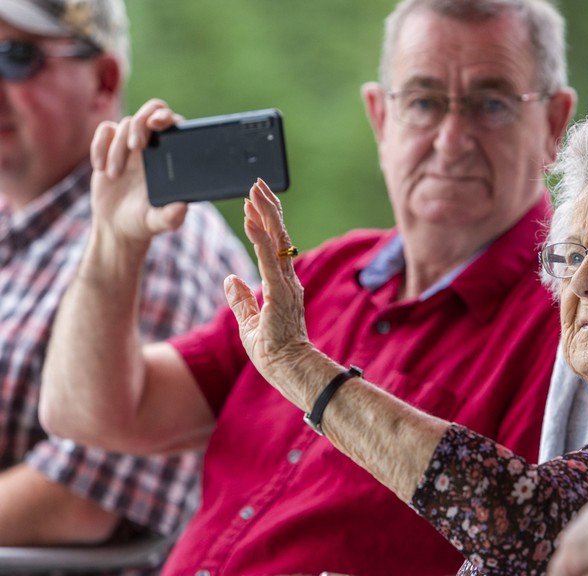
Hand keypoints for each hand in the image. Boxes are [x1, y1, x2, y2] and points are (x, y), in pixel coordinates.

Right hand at [89, 98, 188, 243]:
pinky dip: (99, 146)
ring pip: (125, 125)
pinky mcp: (110, 146)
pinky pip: (105, 131)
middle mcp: (154, 145)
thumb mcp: (159, 222)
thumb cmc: (144, 221)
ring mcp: (131, 144)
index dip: (167, 117)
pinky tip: (101, 168)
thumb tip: (182, 207)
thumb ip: (172, 216)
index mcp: (172, 156)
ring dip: (117, 149)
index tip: (156, 125)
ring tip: (115, 176)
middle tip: (136, 147)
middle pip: (152, 110)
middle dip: (141, 123)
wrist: (117, 226)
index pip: (175, 123)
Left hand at [224, 179, 318, 407]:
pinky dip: (259, 237)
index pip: (275, 245)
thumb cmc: (274, 352)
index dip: (266, 220)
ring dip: (265, 214)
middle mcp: (288, 279)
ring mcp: (286, 284)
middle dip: (267, 207)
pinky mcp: (280, 292)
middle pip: (279, 235)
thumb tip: (229, 279)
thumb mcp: (249, 322)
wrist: (290, 370)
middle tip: (256, 183)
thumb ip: (241, 300)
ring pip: (276, 240)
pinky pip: (268, 259)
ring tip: (254, 192)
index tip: (254, 201)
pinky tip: (251, 220)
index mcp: (282, 284)